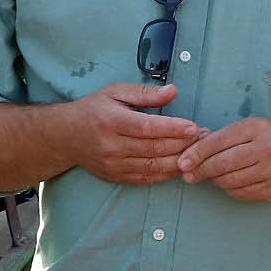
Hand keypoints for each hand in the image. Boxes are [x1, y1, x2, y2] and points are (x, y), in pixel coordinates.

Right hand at [66, 82, 201, 184]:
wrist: (65, 136)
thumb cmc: (94, 110)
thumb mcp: (115, 92)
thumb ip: (145, 93)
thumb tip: (173, 91)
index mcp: (111, 120)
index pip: (147, 127)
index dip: (173, 128)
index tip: (194, 127)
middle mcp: (111, 145)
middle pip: (153, 148)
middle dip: (183, 144)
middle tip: (205, 138)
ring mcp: (113, 164)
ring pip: (153, 166)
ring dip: (179, 161)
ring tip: (199, 152)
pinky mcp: (116, 176)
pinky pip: (146, 178)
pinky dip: (166, 174)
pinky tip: (181, 166)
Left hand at [177, 119, 270, 201]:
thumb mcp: (251, 128)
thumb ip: (224, 137)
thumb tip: (193, 152)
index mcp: (256, 129)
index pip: (218, 142)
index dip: (196, 153)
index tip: (182, 162)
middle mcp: (265, 150)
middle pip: (222, 164)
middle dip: (201, 171)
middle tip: (189, 175)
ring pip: (231, 181)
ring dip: (214, 181)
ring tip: (209, 178)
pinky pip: (242, 193)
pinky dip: (229, 189)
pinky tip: (226, 183)